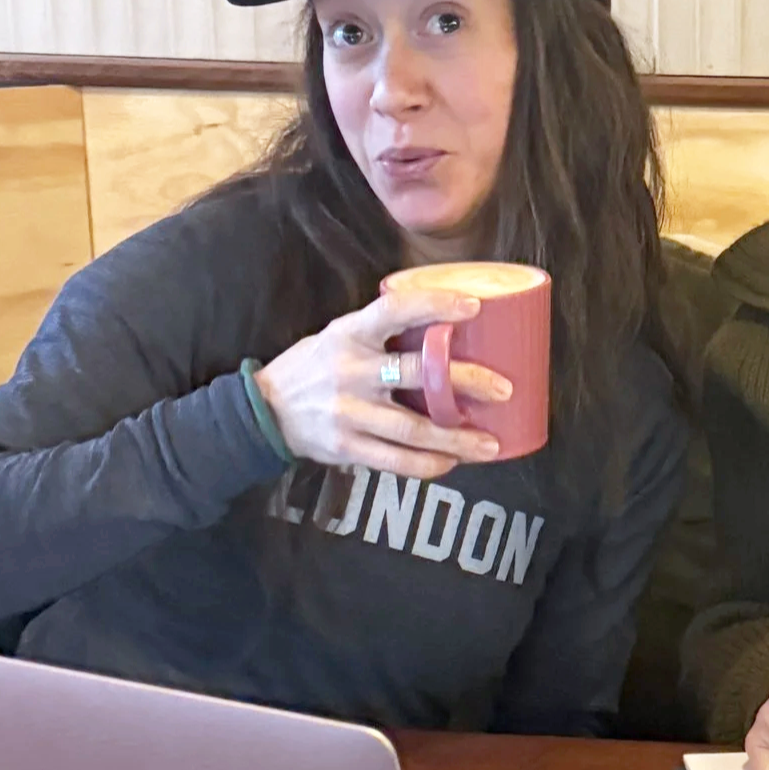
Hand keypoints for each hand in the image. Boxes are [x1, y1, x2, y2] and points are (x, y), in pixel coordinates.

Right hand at [254, 285, 512, 478]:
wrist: (265, 411)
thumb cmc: (315, 366)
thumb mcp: (339, 335)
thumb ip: (382, 332)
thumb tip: (447, 326)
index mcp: (349, 333)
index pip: (395, 310)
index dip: (435, 304)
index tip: (473, 306)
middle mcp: (349, 370)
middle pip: (417, 373)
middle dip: (466, 382)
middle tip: (503, 388)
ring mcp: (347, 412)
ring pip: (413, 428)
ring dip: (457, 438)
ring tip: (491, 443)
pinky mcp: (345, 446)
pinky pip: (395, 461)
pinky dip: (428, 464)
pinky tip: (452, 463)